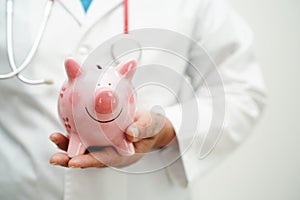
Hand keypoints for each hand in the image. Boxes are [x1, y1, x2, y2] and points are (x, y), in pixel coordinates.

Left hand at [49, 110, 174, 167]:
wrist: (148, 123)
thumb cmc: (150, 126)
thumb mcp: (150, 125)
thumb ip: (142, 129)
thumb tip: (130, 134)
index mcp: (125, 154)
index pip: (106, 159)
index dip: (90, 161)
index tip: (75, 162)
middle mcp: (112, 152)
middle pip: (90, 157)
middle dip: (71, 159)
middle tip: (56, 158)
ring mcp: (105, 145)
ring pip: (85, 149)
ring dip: (68, 147)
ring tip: (55, 139)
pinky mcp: (101, 137)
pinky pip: (85, 138)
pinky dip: (73, 136)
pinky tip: (63, 131)